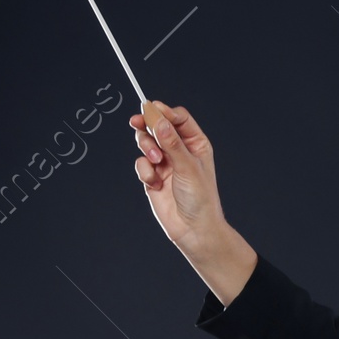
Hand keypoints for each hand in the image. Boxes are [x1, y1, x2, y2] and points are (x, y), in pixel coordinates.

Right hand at [129, 101, 256, 304]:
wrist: (193, 230)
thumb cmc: (200, 199)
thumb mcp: (187, 166)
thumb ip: (171, 142)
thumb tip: (158, 118)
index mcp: (195, 143)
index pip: (178, 118)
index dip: (164, 112)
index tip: (150, 108)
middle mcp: (179, 150)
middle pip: (157, 126)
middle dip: (148, 127)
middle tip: (138, 124)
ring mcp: (165, 163)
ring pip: (146, 142)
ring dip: (146, 148)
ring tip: (155, 161)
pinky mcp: (152, 177)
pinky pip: (141, 164)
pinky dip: (144, 171)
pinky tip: (154, 183)